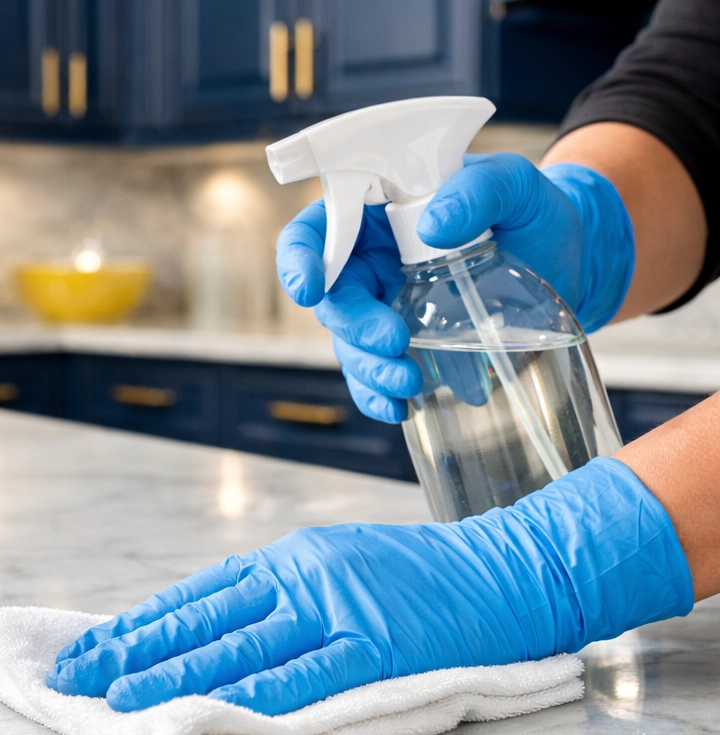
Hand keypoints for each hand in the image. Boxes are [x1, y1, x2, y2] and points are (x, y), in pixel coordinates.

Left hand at [47, 458, 690, 715]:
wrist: (509, 573)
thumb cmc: (424, 579)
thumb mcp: (341, 569)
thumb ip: (283, 600)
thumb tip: (219, 642)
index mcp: (290, 559)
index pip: (196, 597)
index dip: (137, 626)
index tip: (86, 653)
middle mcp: (302, 575)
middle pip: (202, 619)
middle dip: (132, 652)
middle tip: (71, 680)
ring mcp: (339, 607)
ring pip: (240, 646)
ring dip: (173, 677)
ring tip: (117, 702)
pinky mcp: (379, 644)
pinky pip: (306, 677)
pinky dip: (254, 698)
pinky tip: (211, 717)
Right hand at [276, 154, 634, 423]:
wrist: (571, 266)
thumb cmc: (536, 215)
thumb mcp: (518, 186)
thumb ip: (481, 189)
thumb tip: (435, 225)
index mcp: (380, 214)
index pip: (319, 229)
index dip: (301, 257)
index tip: (311, 289)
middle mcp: (373, 263)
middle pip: (333, 298)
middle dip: (353, 326)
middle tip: (394, 341)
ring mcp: (387, 309)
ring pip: (350, 344)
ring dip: (369, 368)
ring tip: (409, 383)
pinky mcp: (408, 349)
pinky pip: (375, 377)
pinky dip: (379, 397)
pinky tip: (399, 408)